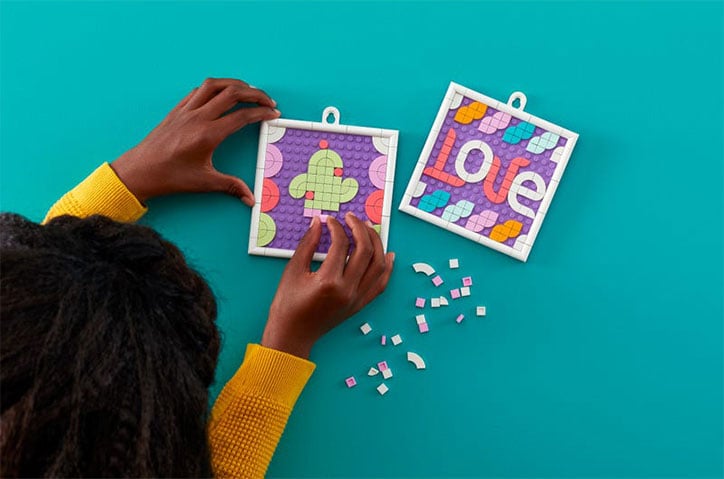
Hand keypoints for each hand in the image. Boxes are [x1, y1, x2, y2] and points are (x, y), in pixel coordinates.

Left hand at [110, 78, 279, 204]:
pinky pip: (198, 90)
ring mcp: (186, 111)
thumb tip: (250, 198)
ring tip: (248, 90)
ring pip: (214, 85)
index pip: (242, 116)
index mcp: (208, 134)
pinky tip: (221, 93)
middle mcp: (198, 117)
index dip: (262, 112)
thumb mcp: (204, 182)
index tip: (273, 114)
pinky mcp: (177, 110)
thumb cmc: (169, 176)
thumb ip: (231, 186)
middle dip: (255, 93)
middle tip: (267, 100)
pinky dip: (214, 87)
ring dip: (235, 83)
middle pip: (232, 93)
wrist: (140, 170)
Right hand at [261, 213, 394, 358]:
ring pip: (379, 266)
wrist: (292, 335)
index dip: (336, 227)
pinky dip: (386, 268)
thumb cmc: (287, 305)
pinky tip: (387, 255)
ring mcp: (356, 299)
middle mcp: (348, 290)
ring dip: (377, 244)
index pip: (341, 244)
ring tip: (369, 230)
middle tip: (352, 218)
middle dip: (360, 229)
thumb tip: (319, 222)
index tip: (330, 220)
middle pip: (365, 251)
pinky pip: (381, 284)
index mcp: (329, 281)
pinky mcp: (360, 305)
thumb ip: (307, 244)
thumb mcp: (293, 271)